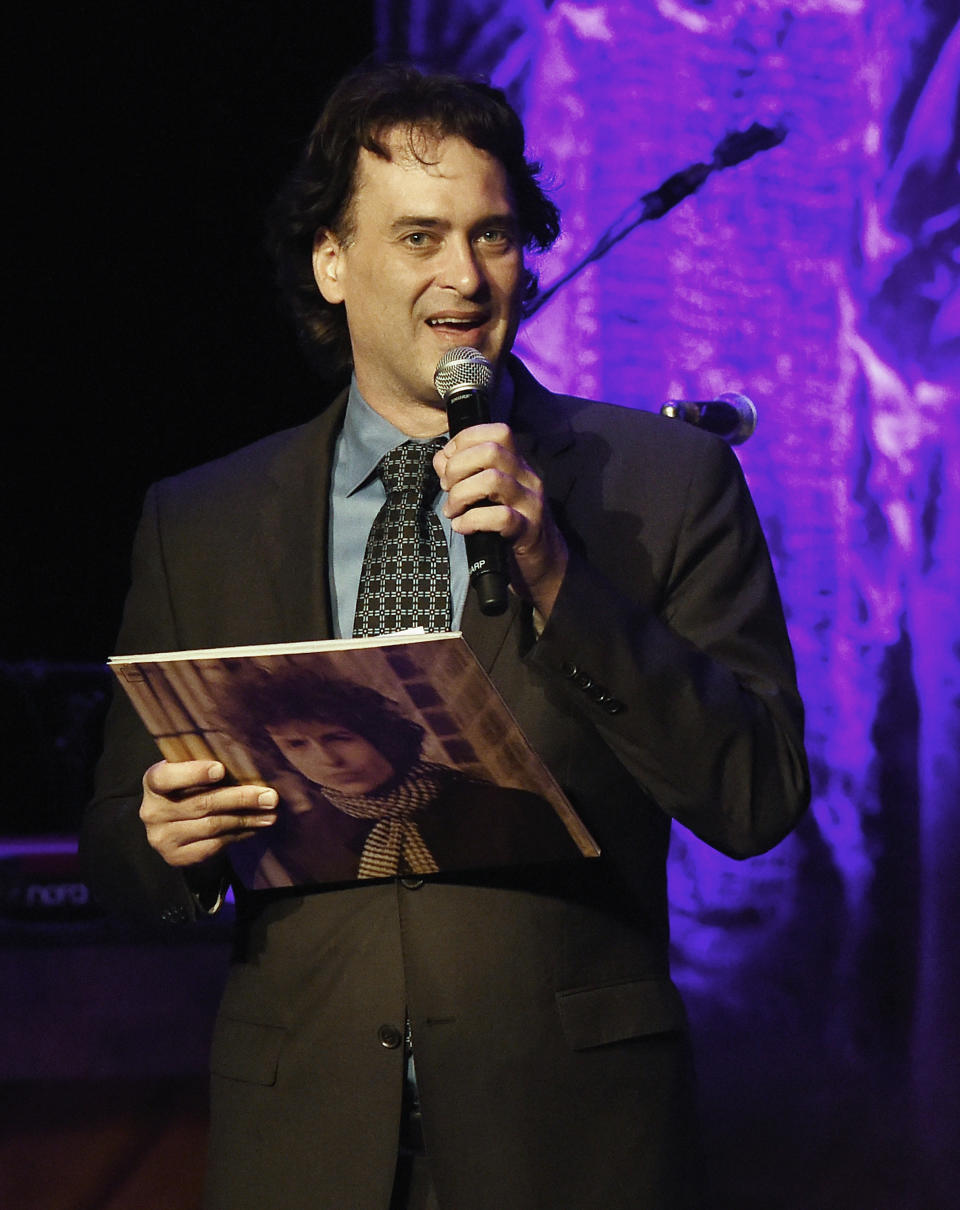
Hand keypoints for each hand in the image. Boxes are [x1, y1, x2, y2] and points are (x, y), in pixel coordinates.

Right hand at [139, 759, 277, 867]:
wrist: (179, 827)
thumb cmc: (191, 789)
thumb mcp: (192, 774)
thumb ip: (208, 767)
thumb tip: (250, 763)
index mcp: (153, 781)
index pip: (166, 777)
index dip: (193, 773)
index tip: (221, 769)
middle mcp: (152, 811)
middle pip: (201, 803)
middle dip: (240, 798)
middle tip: (269, 796)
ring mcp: (161, 837)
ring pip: (212, 826)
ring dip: (246, 819)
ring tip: (270, 813)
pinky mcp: (175, 857)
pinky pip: (213, 845)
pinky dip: (238, 835)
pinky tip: (254, 827)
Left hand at [435, 423, 567, 620]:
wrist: (541, 563)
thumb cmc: (507, 526)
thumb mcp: (487, 494)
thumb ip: (464, 473)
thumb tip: (442, 459)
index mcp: (517, 464)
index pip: (496, 432)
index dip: (464, 441)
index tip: (447, 464)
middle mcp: (527, 477)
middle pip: (491, 450)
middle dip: (458, 467)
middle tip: (448, 488)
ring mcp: (530, 503)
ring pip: (493, 480)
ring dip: (461, 494)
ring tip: (453, 510)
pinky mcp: (528, 530)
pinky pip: (500, 517)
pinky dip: (472, 520)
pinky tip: (462, 527)